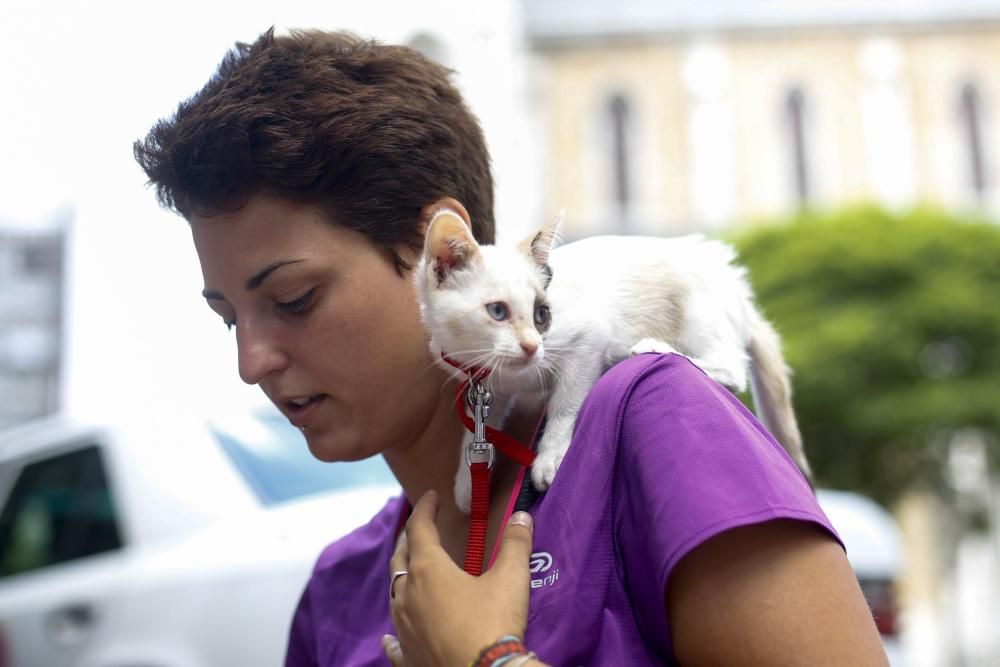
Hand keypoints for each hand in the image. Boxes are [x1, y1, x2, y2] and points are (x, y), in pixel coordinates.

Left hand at [383, 490, 533, 666]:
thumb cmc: (494, 623)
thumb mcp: (511, 579)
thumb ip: (515, 544)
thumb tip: (522, 517)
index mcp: (428, 571)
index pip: (420, 529)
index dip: (425, 509)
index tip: (431, 497)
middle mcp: (407, 596)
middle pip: (400, 558)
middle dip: (409, 539)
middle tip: (419, 529)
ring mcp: (403, 629)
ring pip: (394, 596)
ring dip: (401, 579)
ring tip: (409, 573)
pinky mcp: (407, 658)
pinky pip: (393, 642)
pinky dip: (392, 634)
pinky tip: (388, 637)